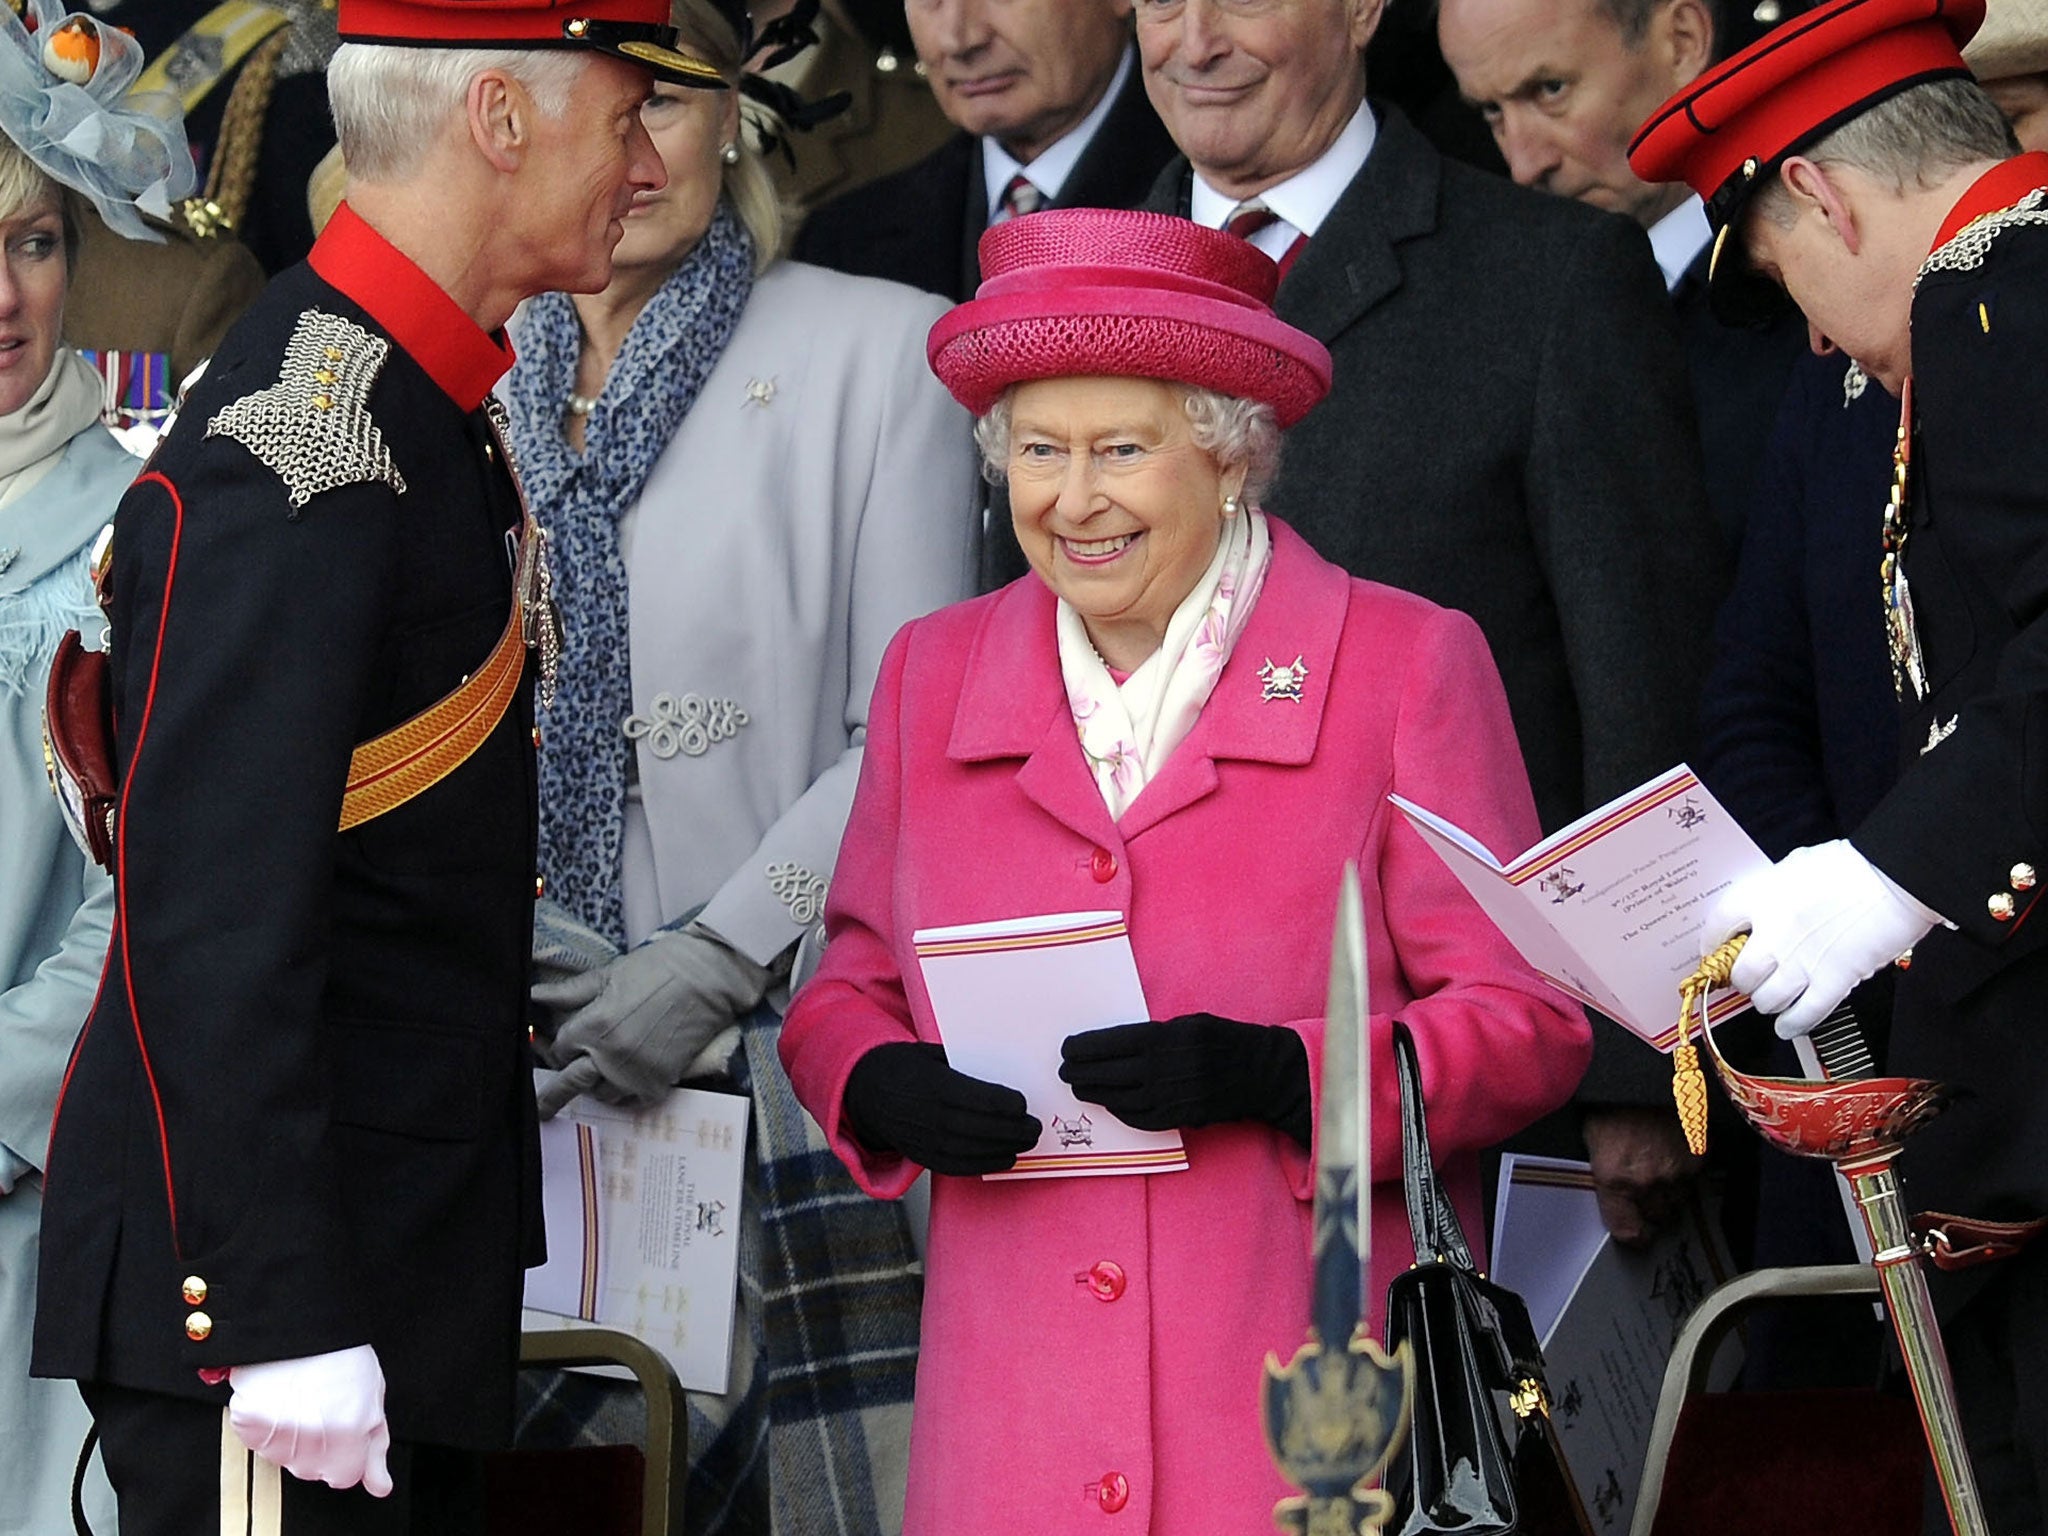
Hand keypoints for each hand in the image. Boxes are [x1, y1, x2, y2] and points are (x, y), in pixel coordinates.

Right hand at [227, 1344, 391, 1494]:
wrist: (299, 1322)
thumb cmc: (340, 1354)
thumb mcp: (372, 1396)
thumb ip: (376, 1447)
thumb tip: (380, 1487)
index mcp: (350, 1434)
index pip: (345, 1477)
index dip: (346, 1454)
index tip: (343, 1430)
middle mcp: (314, 1441)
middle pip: (313, 1470)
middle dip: (319, 1447)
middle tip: (320, 1407)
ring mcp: (279, 1434)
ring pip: (285, 1459)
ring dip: (291, 1438)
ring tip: (299, 1398)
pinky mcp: (249, 1423)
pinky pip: (258, 1442)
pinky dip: (265, 1425)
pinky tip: (277, 1397)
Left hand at [532, 924, 770, 1117]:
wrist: (708, 977)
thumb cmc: (658, 968)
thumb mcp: (609, 975)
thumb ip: (570, 992)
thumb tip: (535, 995)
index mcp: (593, 1026)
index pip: (561, 1049)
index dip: (561, 1045)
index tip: (564, 1044)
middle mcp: (609, 1056)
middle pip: (570, 1083)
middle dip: (550, 1098)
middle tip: (540, 1112)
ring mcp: (635, 1073)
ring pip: (602, 1094)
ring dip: (596, 1086)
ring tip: (599, 1075)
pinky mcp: (660, 1082)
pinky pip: (633, 1101)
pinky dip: (627, 1094)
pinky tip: (627, 1081)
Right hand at [842, 1041, 1040, 1175]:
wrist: (866, 1092)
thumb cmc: (904, 1066)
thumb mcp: (930, 1053)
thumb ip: (962, 1063)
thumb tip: (1000, 1070)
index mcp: (934, 1085)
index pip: (978, 1099)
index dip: (1005, 1104)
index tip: (1023, 1103)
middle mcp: (929, 1116)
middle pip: (980, 1127)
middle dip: (1013, 1130)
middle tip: (1035, 1127)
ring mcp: (924, 1139)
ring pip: (972, 1150)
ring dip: (1004, 1149)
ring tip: (1026, 1144)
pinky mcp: (921, 1156)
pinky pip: (957, 1166)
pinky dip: (984, 1165)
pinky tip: (1004, 1159)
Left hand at [1059, 1014, 1310, 1147]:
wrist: (1260, 1072)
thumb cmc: (1222, 1039)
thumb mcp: (1189, 1022)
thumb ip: (1154, 1033)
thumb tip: (1112, 1044)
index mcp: (1166, 1038)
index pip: (1111, 1043)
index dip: (1085, 1047)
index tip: (1067, 1048)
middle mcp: (1166, 1068)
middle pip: (1110, 1072)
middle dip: (1081, 1072)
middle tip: (1064, 1071)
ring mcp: (1172, 1096)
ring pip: (1120, 1098)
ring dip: (1094, 1093)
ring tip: (1079, 1088)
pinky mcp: (1180, 1117)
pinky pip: (1140, 1118)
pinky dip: (1119, 1111)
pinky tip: (1108, 1103)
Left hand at [1581, 1107, 1700, 1247]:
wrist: (1643, 1069)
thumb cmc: (1610, 1099)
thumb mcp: (1593, 1136)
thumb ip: (1606, 1171)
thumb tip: (1613, 1194)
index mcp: (1613, 1177)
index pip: (1629, 1230)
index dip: (1634, 1235)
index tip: (1637, 1233)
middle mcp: (1647, 1181)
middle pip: (1658, 1215)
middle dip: (1653, 1206)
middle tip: (1646, 1185)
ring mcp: (1676, 1170)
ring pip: (1680, 1198)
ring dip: (1672, 1188)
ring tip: (1659, 1159)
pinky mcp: (1700, 1156)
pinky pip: (1695, 1176)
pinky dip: (1687, 1167)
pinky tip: (1674, 1145)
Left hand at [1704, 840, 1939, 1037]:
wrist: (1896, 879)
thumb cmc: (1851, 866)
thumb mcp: (1796, 865)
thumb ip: (1773, 889)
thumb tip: (1764, 905)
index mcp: (1760, 897)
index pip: (1716, 928)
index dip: (1712, 945)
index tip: (1714, 952)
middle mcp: (1774, 933)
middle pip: (1740, 974)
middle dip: (1744, 980)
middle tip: (1752, 978)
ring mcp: (1802, 961)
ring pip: (1766, 1000)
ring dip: (1768, 1001)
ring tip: (1775, 996)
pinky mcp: (1833, 981)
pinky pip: (1802, 1015)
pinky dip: (1792, 1024)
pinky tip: (1788, 1024)